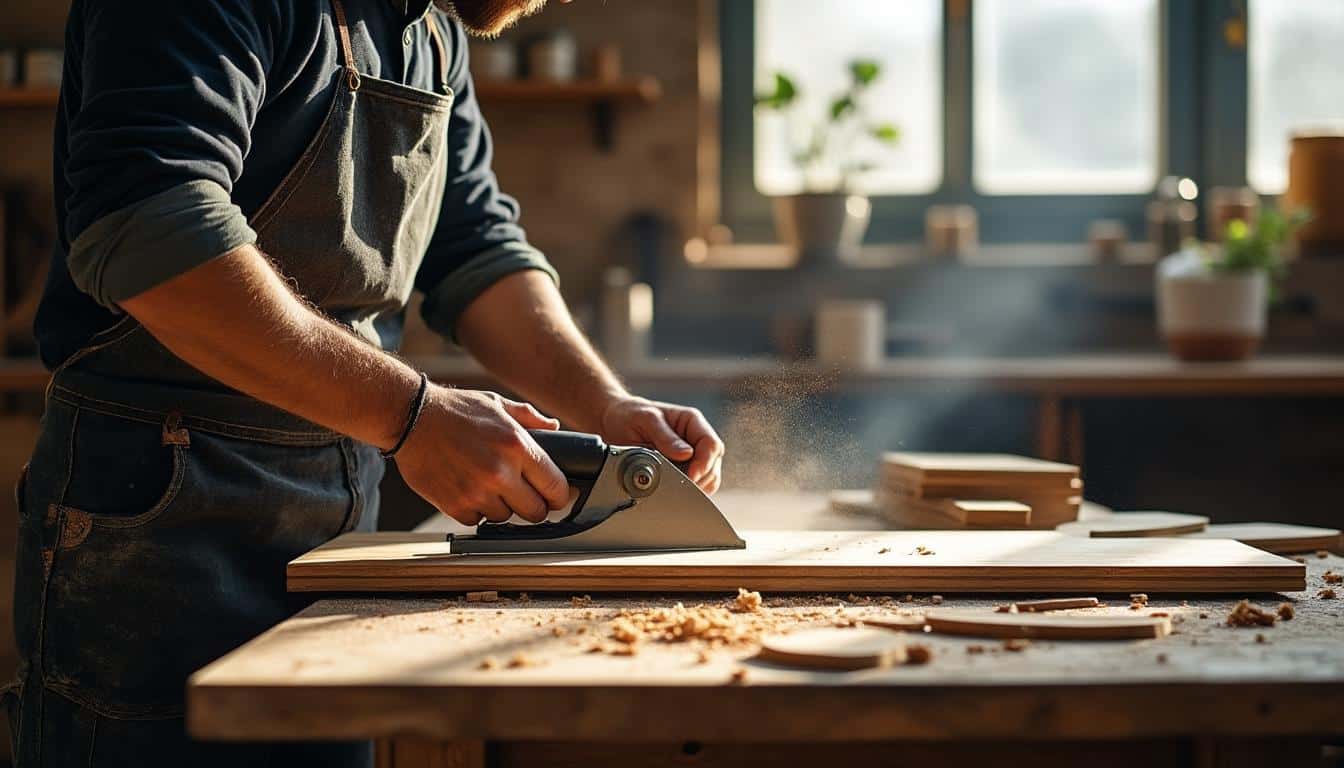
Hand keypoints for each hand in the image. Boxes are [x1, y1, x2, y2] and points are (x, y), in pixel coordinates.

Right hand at [394, 385, 570, 525]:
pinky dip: (476, 510)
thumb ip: (530, 418)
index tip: (555, 495)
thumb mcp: (498, 404)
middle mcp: (500, 472)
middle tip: (523, 495)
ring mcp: (477, 492)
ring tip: (489, 484)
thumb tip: (554, 428)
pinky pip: (478, 520)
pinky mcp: (454, 505)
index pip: (556, 487)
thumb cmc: (455, 410)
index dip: (559, 495)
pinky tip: (469, 489)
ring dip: (502, 507)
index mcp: (518, 446)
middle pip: (536, 513)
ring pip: (506, 518)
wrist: (411, 418)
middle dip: (533, 506)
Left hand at [600, 396, 723, 493]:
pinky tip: (673, 490)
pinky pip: (696, 484)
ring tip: (674, 488)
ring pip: (709, 477)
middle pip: (713, 464)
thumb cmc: (629, 415)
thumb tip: (686, 455)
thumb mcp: (645, 419)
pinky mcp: (684, 468)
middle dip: (699, 479)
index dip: (704, 463)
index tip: (690, 477)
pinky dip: (689, 491)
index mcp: (692, 421)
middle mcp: (695, 438)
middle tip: (678, 487)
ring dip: (695, 487)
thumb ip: (665, 437)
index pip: (711, 444)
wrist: (615, 422)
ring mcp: (692, 454)